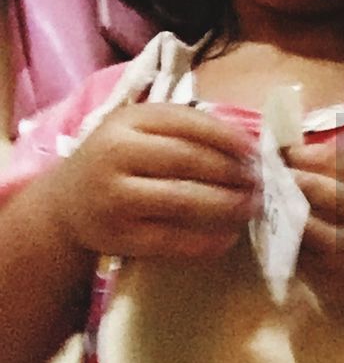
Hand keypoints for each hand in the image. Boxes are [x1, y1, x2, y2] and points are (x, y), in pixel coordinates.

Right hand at [51, 104, 257, 258]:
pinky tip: (228, 237)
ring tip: (250, 207)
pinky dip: (207, 241)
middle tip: (259, 183)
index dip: (228, 137)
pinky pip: (173, 241)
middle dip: (232, 172)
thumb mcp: (138, 131)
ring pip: (184, 201)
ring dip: (226, 205)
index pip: (187, 123)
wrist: (65, 205)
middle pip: (188, 161)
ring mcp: (116, 198)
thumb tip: (247, 143)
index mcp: (127, 121)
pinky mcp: (120, 237)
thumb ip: (183, 129)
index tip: (255, 151)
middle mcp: (117, 155)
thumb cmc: (117, 161)